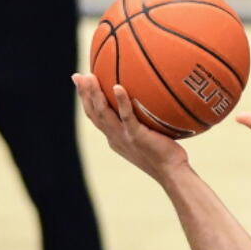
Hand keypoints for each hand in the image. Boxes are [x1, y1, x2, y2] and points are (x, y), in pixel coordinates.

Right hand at [73, 74, 187, 180]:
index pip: (95, 118)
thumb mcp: (149, 139)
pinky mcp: (137, 137)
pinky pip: (127, 116)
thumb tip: (150, 105)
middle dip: (84, 94)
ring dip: (94, 94)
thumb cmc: (167, 156)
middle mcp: (115, 138)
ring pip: (103, 113)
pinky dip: (121, 101)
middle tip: (78, 76)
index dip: (86, 101)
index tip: (81, 83)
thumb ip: (143, 124)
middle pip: (94, 113)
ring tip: (90, 77)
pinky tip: (118, 86)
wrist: (173, 173)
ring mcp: (125, 138)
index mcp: (115, 138)